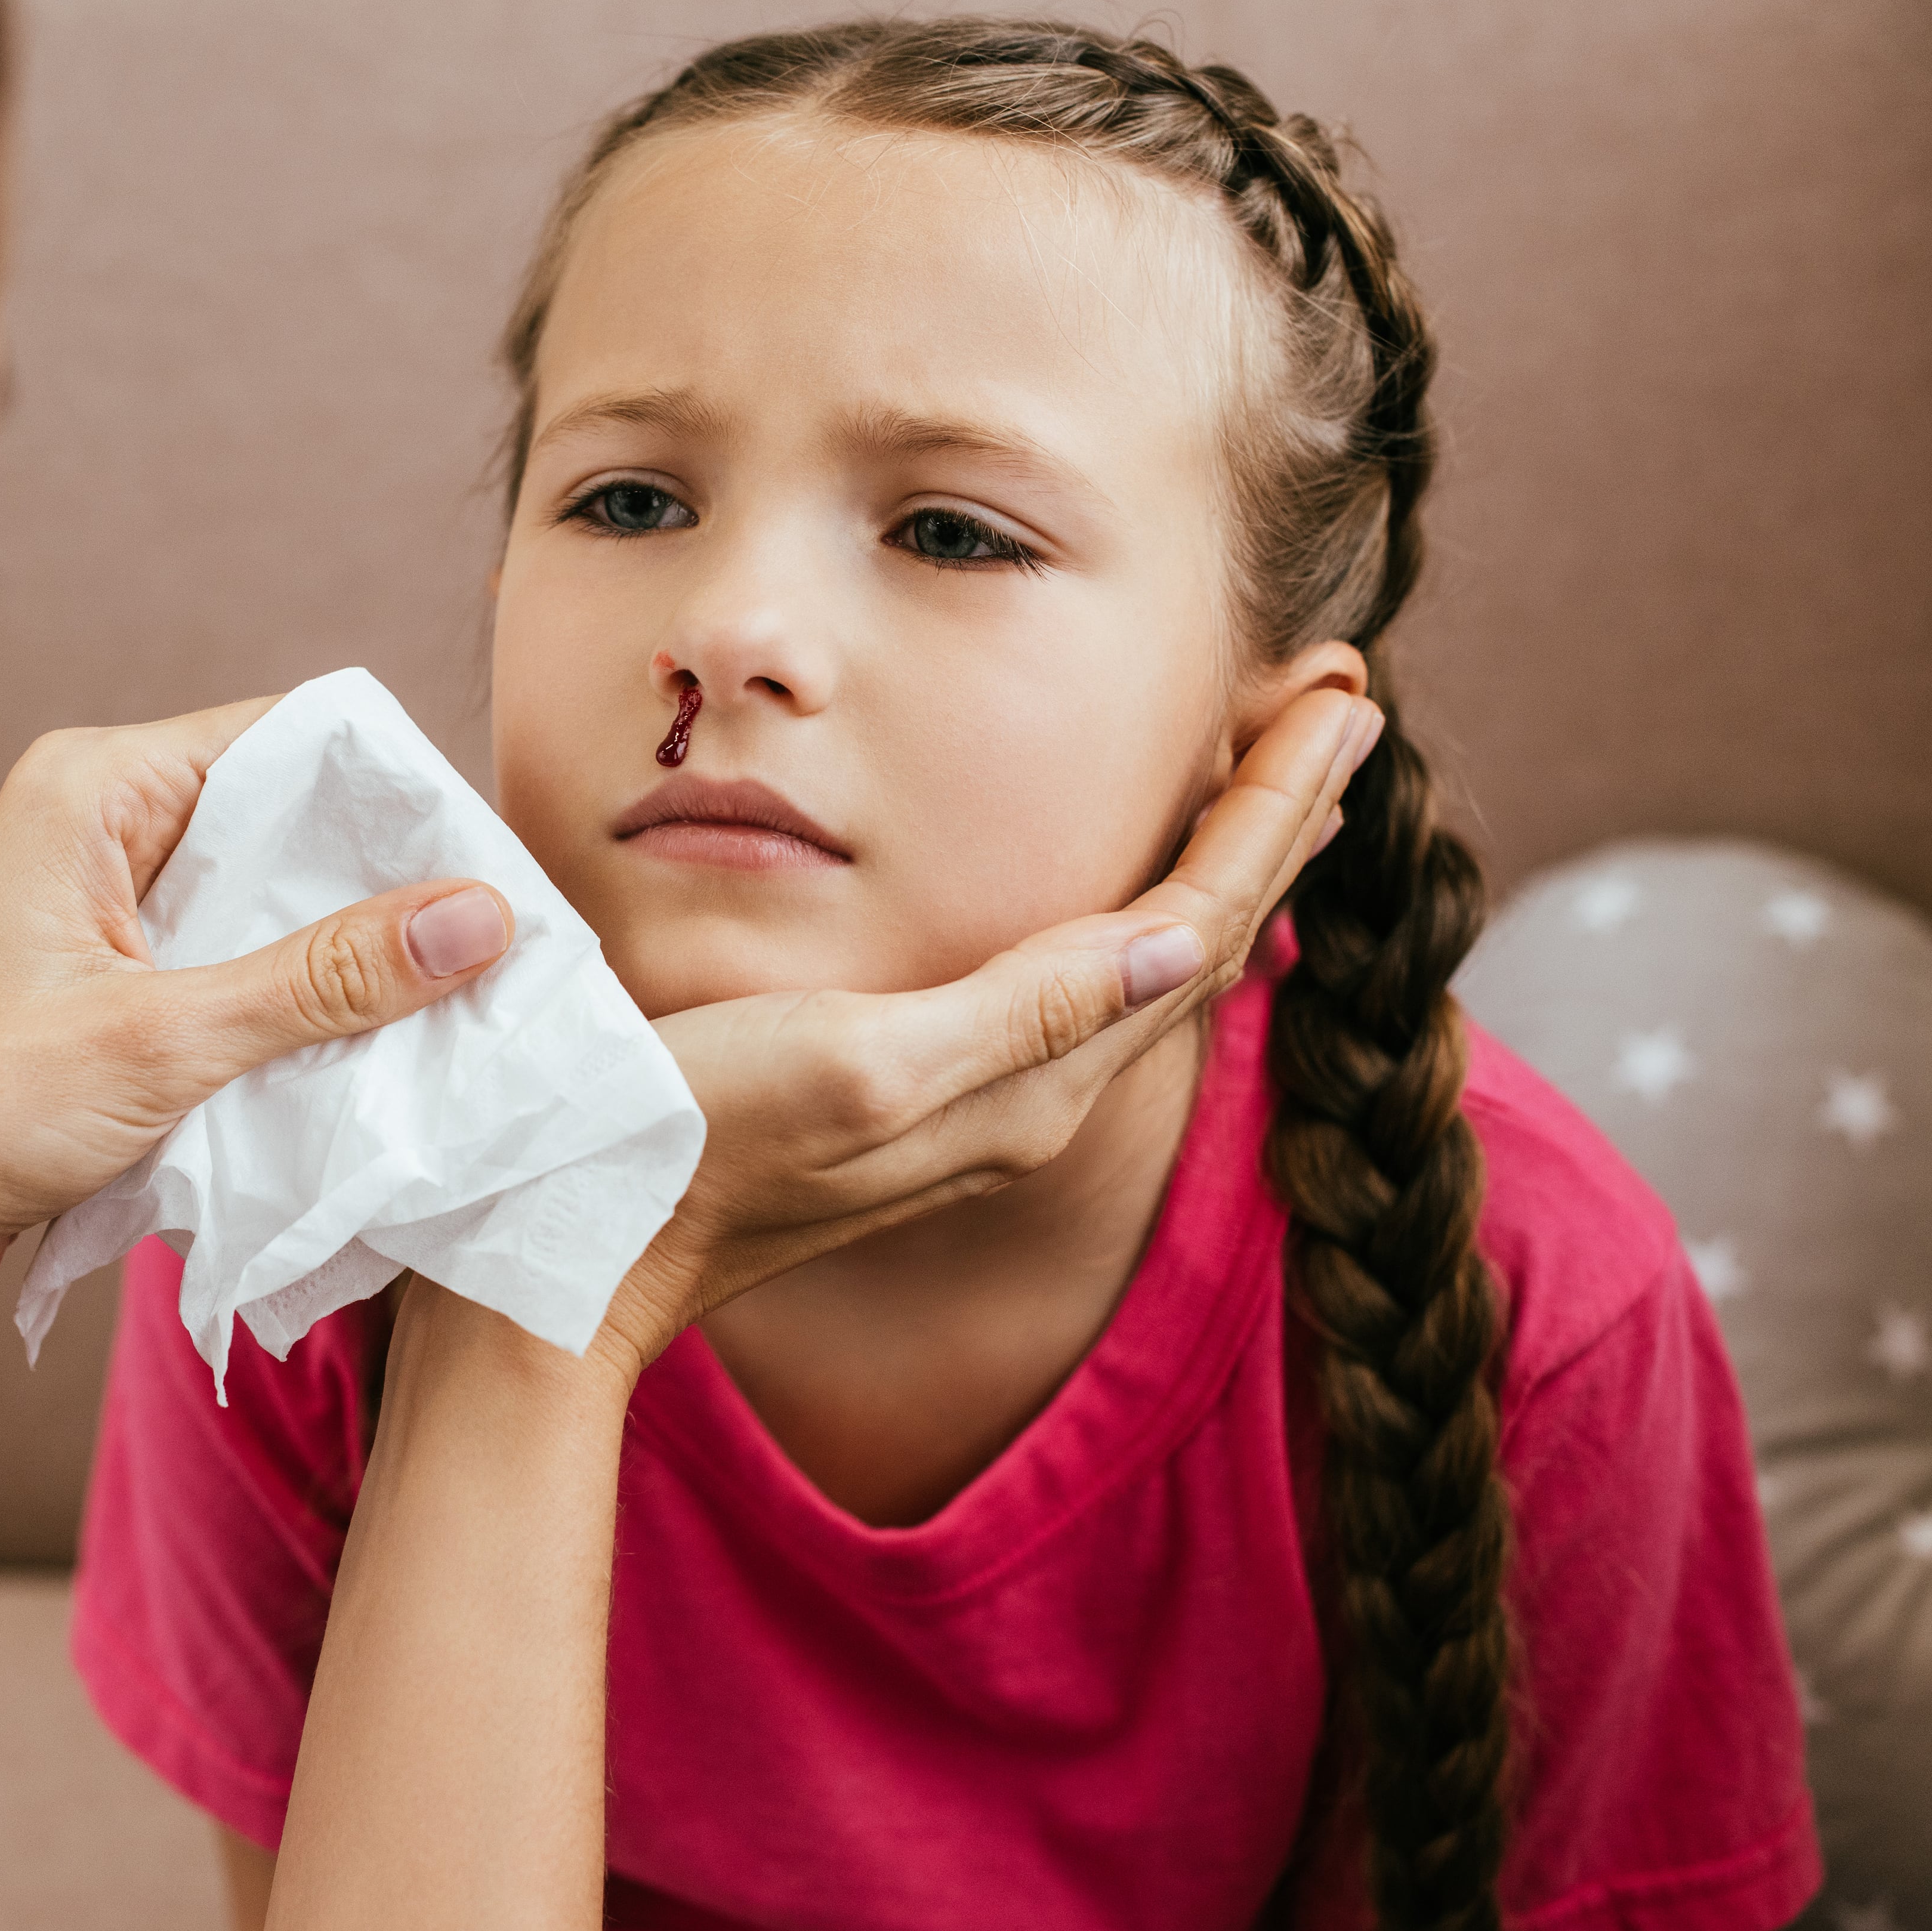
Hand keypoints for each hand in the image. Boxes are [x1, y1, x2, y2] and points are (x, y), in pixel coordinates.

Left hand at [0, 697, 513, 1343]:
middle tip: (498, 954)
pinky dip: (299, 1024)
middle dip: (389, 894)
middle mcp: (100, 834)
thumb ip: (323, 978)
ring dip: (348, 970)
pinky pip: (236, 988)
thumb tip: (477, 915)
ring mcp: (105, 923)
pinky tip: (370, 1066)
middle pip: (291, 830)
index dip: (395, 796)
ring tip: (457, 1015)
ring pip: (270, 917)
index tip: (490, 865)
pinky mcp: (112, 1005)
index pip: (289, 739)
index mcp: (94, 788)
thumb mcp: (160, 1040)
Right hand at [592, 688, 1382, 1378]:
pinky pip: (1088, 984)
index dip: (1274, 805)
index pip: (1200, 920)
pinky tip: (1142, 885)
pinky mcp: (937, 1094)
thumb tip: (1179, 934)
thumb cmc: (700, 1132)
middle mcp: (1037, 1097)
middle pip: (1200, 934)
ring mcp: (989, 1103)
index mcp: (1035, 1080)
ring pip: (1149, 958)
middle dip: (1278, 814)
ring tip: (1274, 772)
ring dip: (1222, 856)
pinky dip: (1141, 903)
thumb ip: (1023, 1012)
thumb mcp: (862, 1064)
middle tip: (1341, 698)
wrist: (589, 1240)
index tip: (1339, 690)